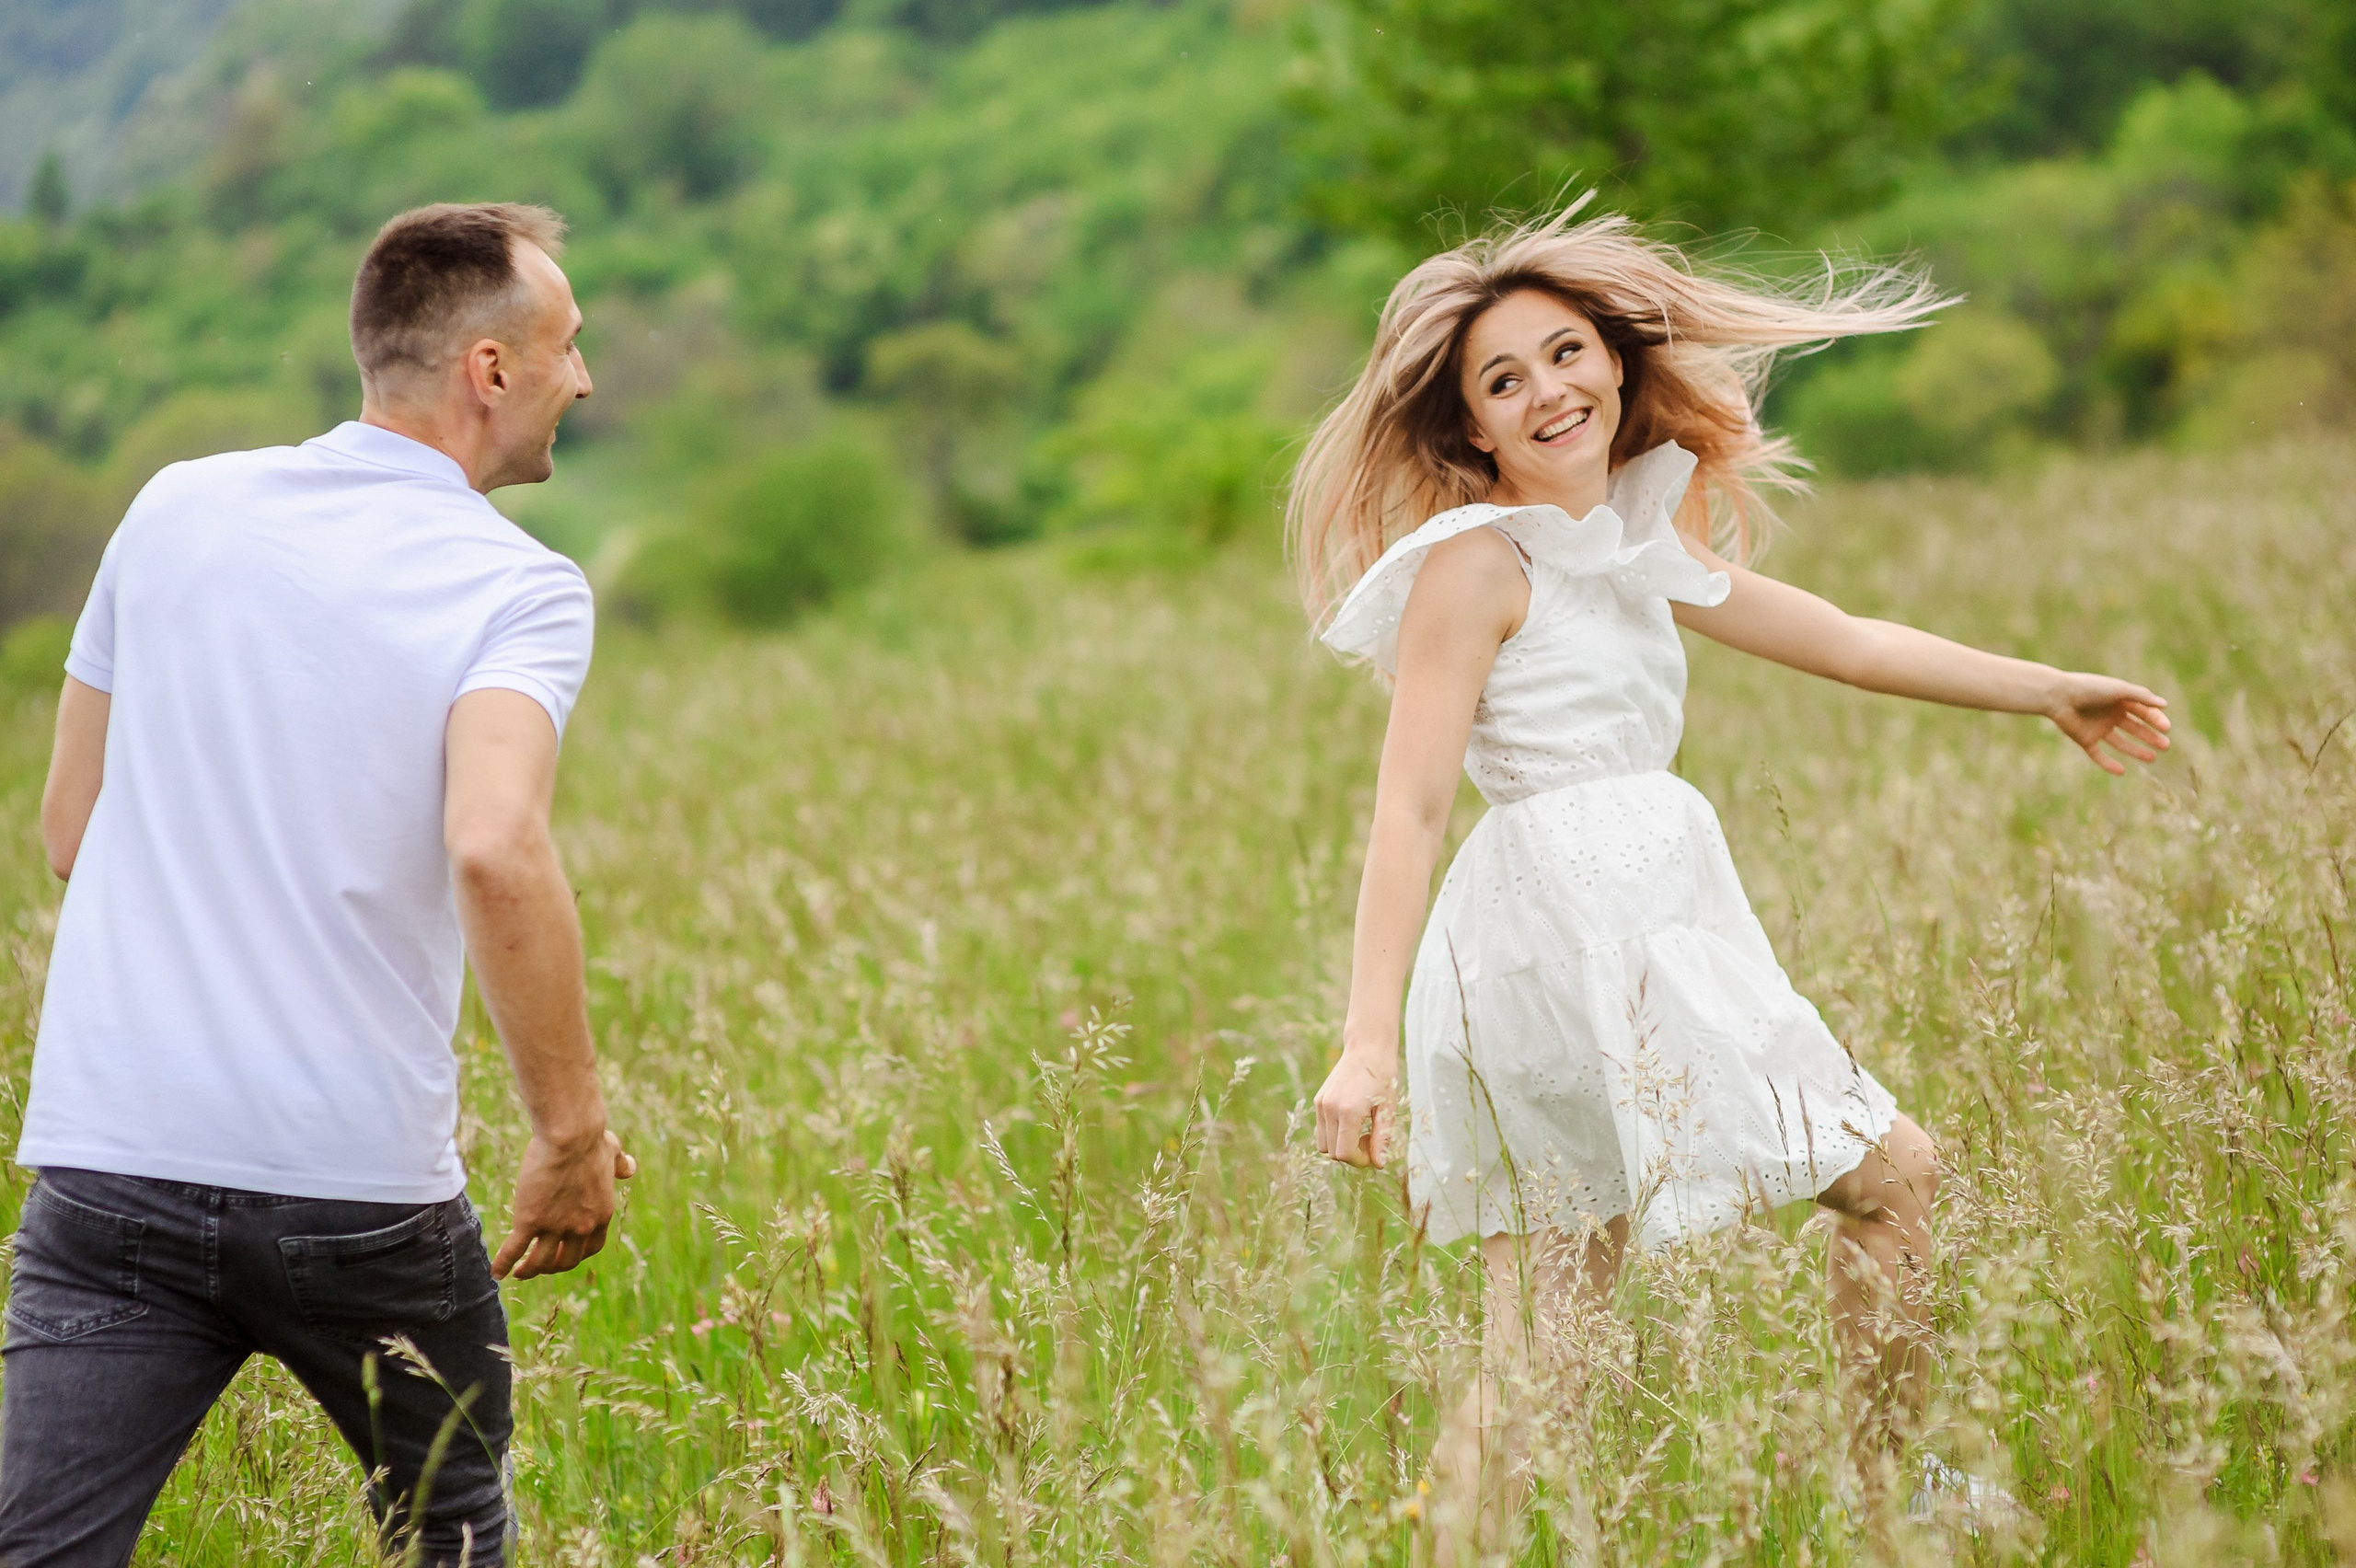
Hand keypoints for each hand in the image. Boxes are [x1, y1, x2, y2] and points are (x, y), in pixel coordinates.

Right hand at [493, 1128, 636, 1279]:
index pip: (591, 1248)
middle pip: (566, 1260)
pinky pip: (514, 1250)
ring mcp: (555, 1226)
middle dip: (553, 1267)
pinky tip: (496, 1273)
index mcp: (601, 1214)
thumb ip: (620, 1165)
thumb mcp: (613, 1153)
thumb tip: (630, 1168)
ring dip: (529, 1271)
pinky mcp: (530, 1220)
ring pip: (540, 1262)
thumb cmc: (590, 1140)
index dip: (577, 1254)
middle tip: (540, 1265)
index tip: (565, 1254)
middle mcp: (581, 1227)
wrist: (571, 1136)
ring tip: (519, 1273)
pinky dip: (504, 1264)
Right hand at [1314, 1049, 1396, 1167]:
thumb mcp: (1388, 1109)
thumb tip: (1379, 1164)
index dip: (1360, 1161)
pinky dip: (1334, 1134)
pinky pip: (1321, 1129)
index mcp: (1348, 1112)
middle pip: (1333, 1153)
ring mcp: (1321, 1104)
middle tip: (1370, 1140)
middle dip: (1352, 1155)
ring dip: (1341, 1145)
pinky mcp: (1319, 1100)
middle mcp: (1329, 1109)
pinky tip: (1352, 1121)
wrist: (1368, 1048)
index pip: (1345, 1154)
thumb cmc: (1383, 1077)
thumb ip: (1382, 1138)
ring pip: (1323, 1144)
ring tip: (1360, 1131)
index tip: (1374, 1153)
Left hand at [2046, 673, 2169, 775]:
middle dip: (2150, 736)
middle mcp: (2109, 714)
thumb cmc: (2089, 689)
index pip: (2142, 711)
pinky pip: (2098, 755)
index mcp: (2118, 700)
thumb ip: (2141, 697)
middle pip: (2134, 728)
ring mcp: (2097, 728)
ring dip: (2136, 750)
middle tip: (2166, 745)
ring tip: (2153, 758)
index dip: (2155, 719)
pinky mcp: (2084, 739)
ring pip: (2120, 742)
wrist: (2059, 697)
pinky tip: (2121, 771)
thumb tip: (2164, 704)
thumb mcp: (2118, 689)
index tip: (2166, 728)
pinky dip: (2108, 764)